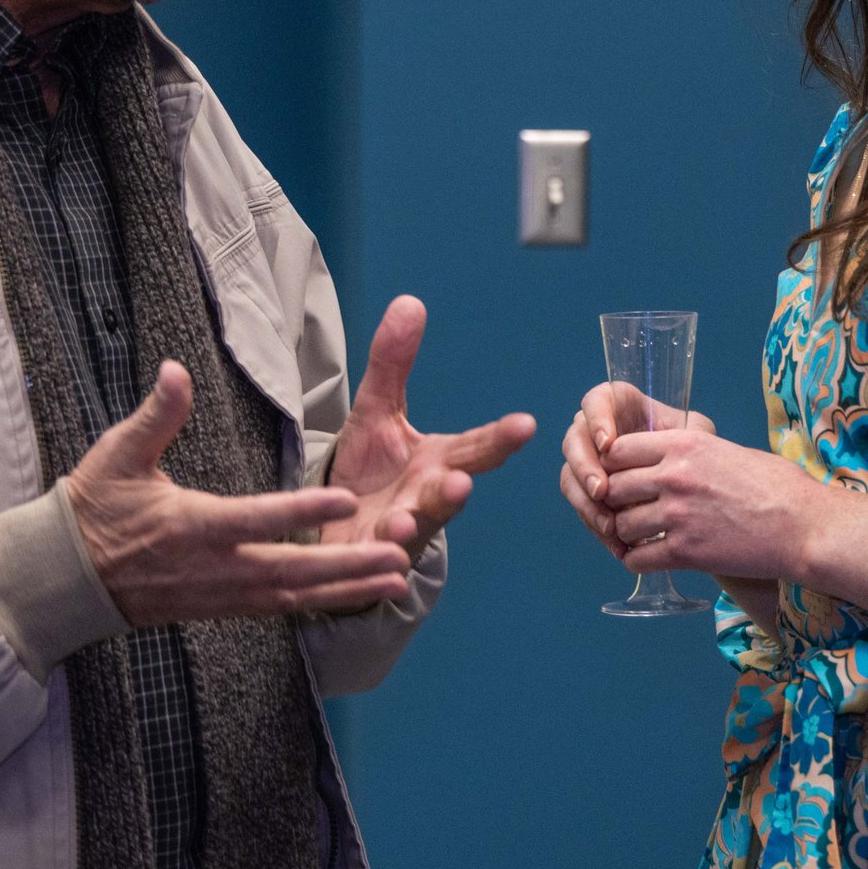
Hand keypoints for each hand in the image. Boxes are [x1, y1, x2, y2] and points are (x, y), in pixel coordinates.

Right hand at [65, 360, 413, 626]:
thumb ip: (156, 416)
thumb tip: (174, 369)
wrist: (65, 579)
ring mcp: (219, 595)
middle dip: (349, 566)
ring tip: (399, 580)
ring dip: (348, 589)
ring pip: (294, 597)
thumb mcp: (118, 456)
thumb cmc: (93, 509)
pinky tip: (358, 594)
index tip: (346, 497)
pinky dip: (322, 602)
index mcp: (190, 527)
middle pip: (291, 571)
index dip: (302, 511)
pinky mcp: (222, 608)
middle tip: (400, 557)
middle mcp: (213, 569)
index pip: (255, 519)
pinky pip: (280, 609)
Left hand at [322, 295, 536, 563]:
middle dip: (453, 492)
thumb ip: (393, 362)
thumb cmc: (370, 469)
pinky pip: (376, 566)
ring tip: (401, 523)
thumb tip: (411, 301)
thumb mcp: (375, 410)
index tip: (527, 425)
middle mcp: (427, 498)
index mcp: (438, 461)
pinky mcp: (370, 559)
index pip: (476, 448)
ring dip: (410, 528)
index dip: (501, 438)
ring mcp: (402, 532)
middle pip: (447, 495)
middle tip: (461, 484)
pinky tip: (375, 564)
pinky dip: (377, 567)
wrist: (340, 527)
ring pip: (412, 532)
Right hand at [559, 380, 714, 562]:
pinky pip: (580, 505)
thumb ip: (693, 430)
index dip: (596, 420)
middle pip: (575, 440)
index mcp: (619, 406)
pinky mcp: (588, 492)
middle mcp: (596, 431)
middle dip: (584, 467)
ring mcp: (588, 462)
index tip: (608, 445)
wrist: (687, 486)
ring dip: (584, 501)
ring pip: (570, 476)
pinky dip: (594, 523)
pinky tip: (613, 540)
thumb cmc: (691, 451)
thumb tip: (684, 437)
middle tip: (601, 490)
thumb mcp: (697, 436)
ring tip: (608, 524)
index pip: (597, 401)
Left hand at [595, 428, 817, 580]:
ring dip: (627, 534)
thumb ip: (691, 453)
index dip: (615, 466)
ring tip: (642, 538)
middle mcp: (674, 475)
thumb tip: (667, 458)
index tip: (625, 478)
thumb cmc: (778, 487)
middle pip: (613, 487)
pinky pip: (637, 559)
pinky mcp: (685, 552)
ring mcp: (677, 514)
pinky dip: (637, 561)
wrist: (805, 526)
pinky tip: (649, 559)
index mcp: (684, 443)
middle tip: (629, 511)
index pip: (618, 449)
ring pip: (621, 525)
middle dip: (616, 502)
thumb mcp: (729, 450)